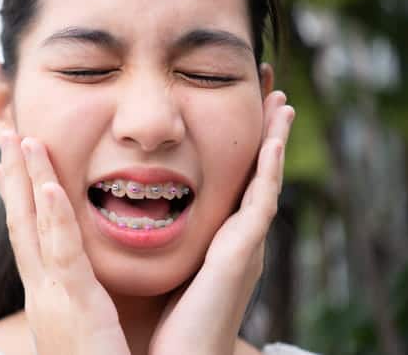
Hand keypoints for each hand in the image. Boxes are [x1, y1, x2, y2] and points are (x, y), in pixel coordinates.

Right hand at [0, 131, 129, 354]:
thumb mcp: (84, 327)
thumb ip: (79, 299)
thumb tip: (78, 280)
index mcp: (48, 295)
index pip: (28, 235)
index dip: (17, 195)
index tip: (6, 162)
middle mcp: (42, 292)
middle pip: (20, 222)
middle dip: (11, 176)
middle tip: (5, 133)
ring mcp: (53, 298)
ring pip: (33, 227)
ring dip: (26, 180)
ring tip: (21, 138)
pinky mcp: (75, 307)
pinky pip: (61, 254)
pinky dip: (51, 217)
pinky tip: (46, 185)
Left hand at [149, 91, 295, 354]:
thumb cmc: (165, 318)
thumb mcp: (161, 263)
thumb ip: (154, 235)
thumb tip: (125, 207)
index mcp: (216, 236)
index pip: (231, 178)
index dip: (240, 144)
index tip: (233, 104)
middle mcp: (235, 236)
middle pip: (254, 173)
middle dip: (262, 132)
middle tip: (270, 89)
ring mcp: (244, 244)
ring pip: (264, 180)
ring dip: (274, 140)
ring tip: (281, 102)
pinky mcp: (242, 254)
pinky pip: (261, 204)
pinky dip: (269, 171)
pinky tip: (272, 141)